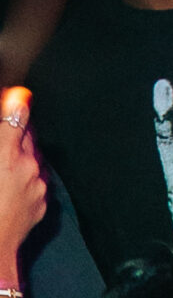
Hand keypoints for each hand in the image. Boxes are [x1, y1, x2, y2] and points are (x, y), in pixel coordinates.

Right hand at [0, 108, 46, 269]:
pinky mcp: (43, 202)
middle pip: (27, 134)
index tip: (16, 96)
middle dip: (16, 130)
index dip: (16, 101)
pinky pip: (37, 179)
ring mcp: (38, 185)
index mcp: (7, 152)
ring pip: (33, 157)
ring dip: (21, 154)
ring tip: (4, 165)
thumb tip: (9, 111)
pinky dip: (27, 175)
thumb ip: (1, 134)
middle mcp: (27, 164)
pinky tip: (10, 184)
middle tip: (4, 135)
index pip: (18, 113)